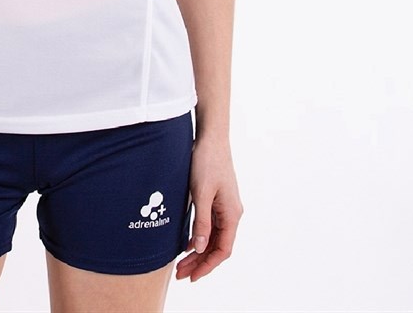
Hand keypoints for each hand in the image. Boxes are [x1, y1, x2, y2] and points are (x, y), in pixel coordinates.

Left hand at [175, 131, 243, 282]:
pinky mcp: (216, 199)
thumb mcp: (201, 193)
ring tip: (181, 264)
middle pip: (217, 246)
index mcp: (232, 214)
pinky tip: (186, 244)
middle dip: (200, 262)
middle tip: (180, 274)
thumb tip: (200, 248)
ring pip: (212, 237)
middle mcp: (231, 213)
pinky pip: (209, 226)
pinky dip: (198, 237)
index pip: (222, 250)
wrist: (211, 137)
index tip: (192, 276)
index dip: (207, 266)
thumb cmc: (207, 161)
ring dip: (198, 252)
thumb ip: (201, 221)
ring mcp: (224, 207)